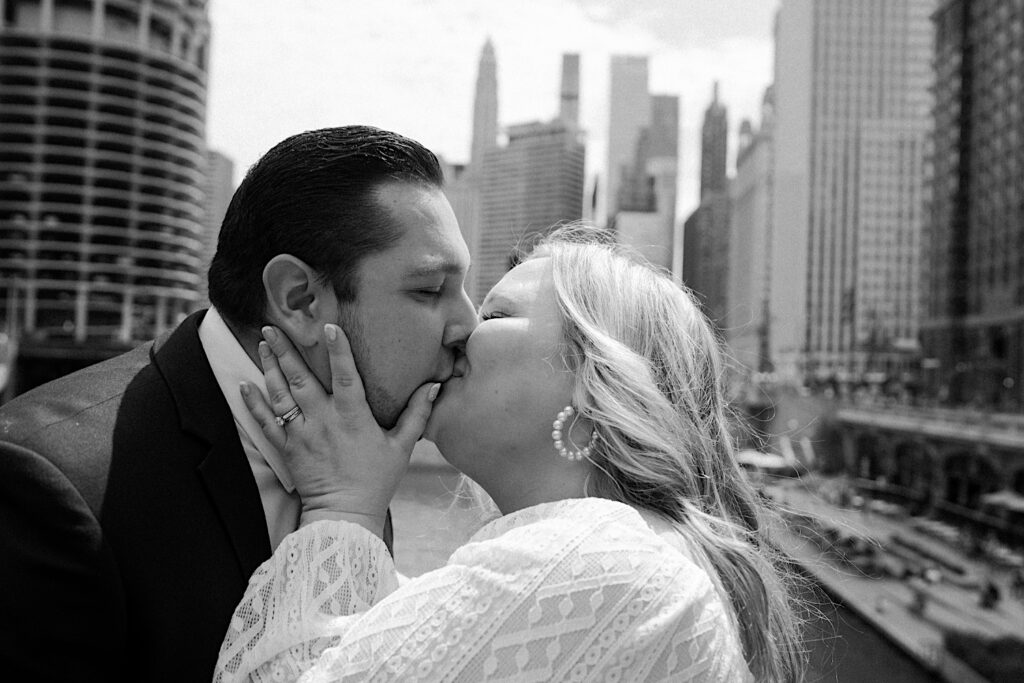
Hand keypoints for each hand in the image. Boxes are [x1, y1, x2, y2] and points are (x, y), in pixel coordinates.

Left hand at [240, 324, 439, 535]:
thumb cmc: (376, 481)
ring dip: (270, 367)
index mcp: (353, 416)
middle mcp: (324, 420)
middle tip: (272, 326)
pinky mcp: (287, 447)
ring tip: (262, 343)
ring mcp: (302, 433)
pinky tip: (245, 384)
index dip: (338, 350)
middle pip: (301, 378)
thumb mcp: (402, 447)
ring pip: (281, 394)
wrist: (345, 514)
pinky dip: (254, 402)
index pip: (345, 375)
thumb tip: (433, 387)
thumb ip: (416, 414)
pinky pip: (266, 421)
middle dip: (286, 350)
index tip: (328, 327)